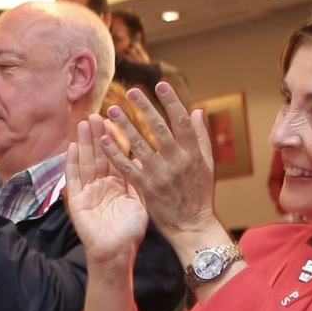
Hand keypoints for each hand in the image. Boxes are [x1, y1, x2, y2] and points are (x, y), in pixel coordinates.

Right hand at [63, 117, 148, 266]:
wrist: (117, 253)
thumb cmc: (130, 232)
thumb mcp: (139, 201)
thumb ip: (138, 180)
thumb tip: (144, 158)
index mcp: (117, 184)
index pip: (114, 156)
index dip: (113, 139)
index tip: (113, 119)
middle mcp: (101, 184)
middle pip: (98, 155)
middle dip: (96, 135)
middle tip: (95, 114)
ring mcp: (87, 191)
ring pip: (85, 162)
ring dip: (84, 143)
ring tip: (83, 123)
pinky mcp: (76, 200)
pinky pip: (74, 178)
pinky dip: (72, 163)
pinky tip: (72, 147)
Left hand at [99, 81, 225, 249]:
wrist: (192, 225)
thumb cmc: (199, 193)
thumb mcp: (207, 164)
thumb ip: (200, 136)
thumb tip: (196, 110)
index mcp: (193, 153)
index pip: (182, 122)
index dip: (171, 102)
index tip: (161, 84)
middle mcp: (177, 161)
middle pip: (160, 129)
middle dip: (146, 108)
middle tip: (133, 91)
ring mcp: (161, 175)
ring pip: (140, 145)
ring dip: (125, 127)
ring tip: (113, 110)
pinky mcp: (146, 188)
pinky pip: (127, 168)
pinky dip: (115, 154)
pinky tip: (104, 140)